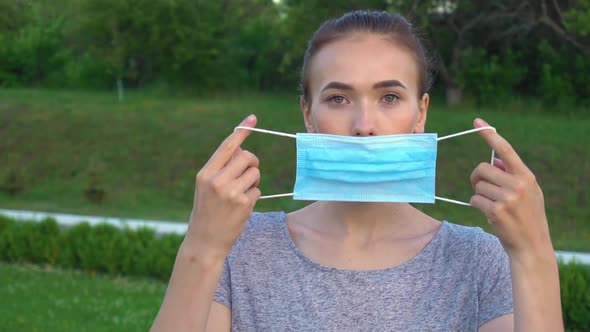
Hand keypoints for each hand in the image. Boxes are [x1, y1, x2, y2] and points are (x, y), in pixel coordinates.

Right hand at [185, 114, 260, 259]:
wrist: (205, 241)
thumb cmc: (207, 211)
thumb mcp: (206, 187)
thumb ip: (222, 169)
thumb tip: (242, 151)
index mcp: (205, 173)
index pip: (227, 147)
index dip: (241, 131)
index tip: (252, 119)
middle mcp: (217, 180)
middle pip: (247, 157)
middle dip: (252, 163)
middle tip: (248, 173)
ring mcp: (231, 192)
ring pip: (255, 173)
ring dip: (253, 181)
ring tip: (241, 194)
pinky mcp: (243, 204)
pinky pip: (257, 191)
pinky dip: (253, 197)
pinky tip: (242, 207)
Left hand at [470, 118, 552, 260]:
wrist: (532, 246)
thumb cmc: (528, 217)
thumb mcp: (529, 193)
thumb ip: (513, 175)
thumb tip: (494, 159)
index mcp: (526, 176)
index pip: (506, 150)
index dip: (490, 136)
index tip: (477, 122)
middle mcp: (518, 184)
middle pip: (482, 169)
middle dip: (477, 178)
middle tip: (481, 188)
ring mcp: (507, 198)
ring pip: (477, 186)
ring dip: (479, 195)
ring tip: (492, 206)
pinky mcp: (496, 211)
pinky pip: (474, 200)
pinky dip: (477, 206)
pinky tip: (490, 215)